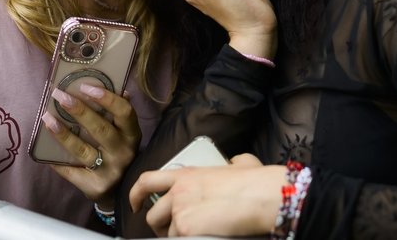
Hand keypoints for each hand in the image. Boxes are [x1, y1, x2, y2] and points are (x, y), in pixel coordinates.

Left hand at [42, 84, 140, 207]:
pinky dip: (56, 160)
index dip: (107, 98)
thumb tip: (118, 87)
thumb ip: (118, 112)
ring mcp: (110, 171)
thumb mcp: (123, 132)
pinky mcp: (95, 187)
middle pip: (100, 129)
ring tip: (47, 118)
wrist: (118, 190)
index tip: (85, 86)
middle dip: (79, 111)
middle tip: (59, 95)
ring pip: (83, 151)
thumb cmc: (116, 151)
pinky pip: (71, 172)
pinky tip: (43, 149)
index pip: (124, 112)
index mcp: (131, 134)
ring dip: (63, 133)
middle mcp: (123, 153)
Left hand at [129, 154, 283, 236]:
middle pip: (153, 214)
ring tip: (191, 236)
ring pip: (164, 232)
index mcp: (187, 174)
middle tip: (171, 231)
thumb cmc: (256, 182)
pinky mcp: (186, 229)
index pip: (147, 180)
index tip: (135, 203)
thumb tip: (236, 163)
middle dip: (159, 227)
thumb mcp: (241, 164)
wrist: (261, 196)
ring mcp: (180, 211)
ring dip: (174, 236)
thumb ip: (233, 163)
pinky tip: (198, 238)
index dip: (136, 193)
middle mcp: (178, 191)